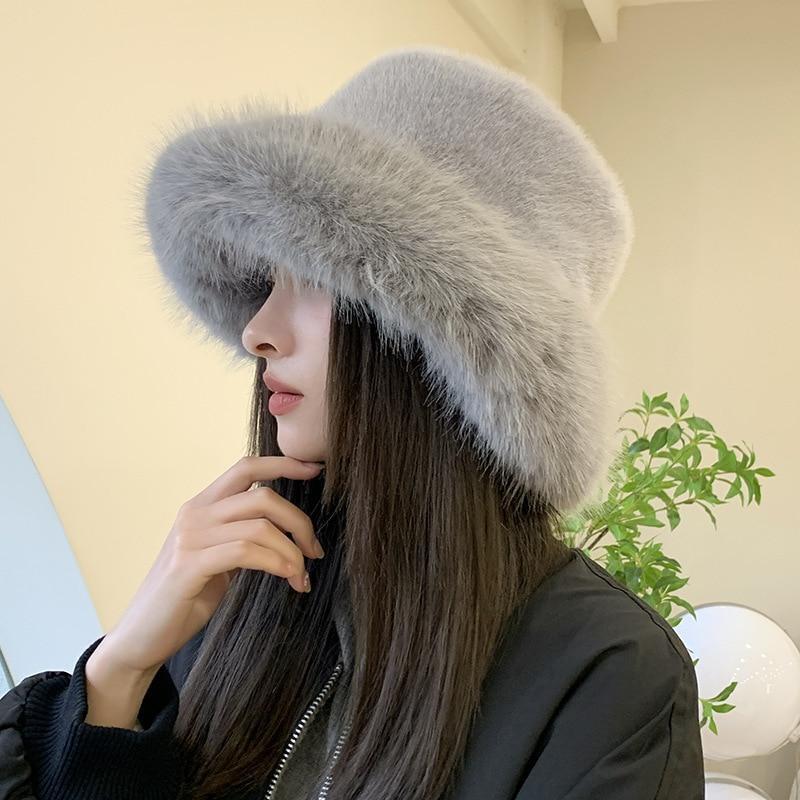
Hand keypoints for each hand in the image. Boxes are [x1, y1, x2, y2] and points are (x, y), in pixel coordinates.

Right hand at [93, 455, 324, 675]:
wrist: (141, 637)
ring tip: (301, 576)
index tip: (314, 469)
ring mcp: (190, 538)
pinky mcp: (188, 566)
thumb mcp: (219, 556)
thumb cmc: (185, 597)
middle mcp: (195, 513)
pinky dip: (276, 563)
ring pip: (260, 526)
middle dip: (299, 522)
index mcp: (202, 505)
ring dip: (291, 552)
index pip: (246, 467)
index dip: (283, 464)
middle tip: (314, 550)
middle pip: (263, 496)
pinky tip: (288, 578)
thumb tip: (289, 530)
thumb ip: (243, 535)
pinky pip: (245, 552)